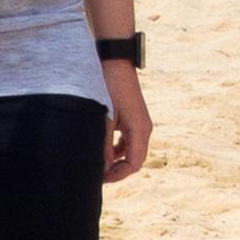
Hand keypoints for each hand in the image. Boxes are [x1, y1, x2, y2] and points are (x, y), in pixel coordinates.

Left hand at [99, 60, 154, 182]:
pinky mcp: (132, 117)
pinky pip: (127, 140)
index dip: (118, 175)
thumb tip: (100, 169)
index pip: (134, 164)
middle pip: (134, 159)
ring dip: (115, 159)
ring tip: (97, 163)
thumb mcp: (103, 119)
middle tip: (96, 174)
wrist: (114, 61)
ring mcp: (140, 122)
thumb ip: (103, 145)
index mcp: (140, 130)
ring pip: (130, 150)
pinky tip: (101, 147)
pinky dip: (116, 148)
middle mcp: (144, 128)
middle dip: (116, 169)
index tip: (100, 179)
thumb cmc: (108, 87)